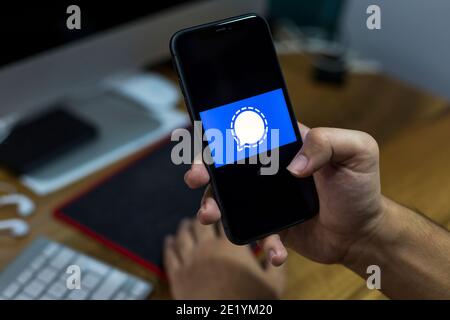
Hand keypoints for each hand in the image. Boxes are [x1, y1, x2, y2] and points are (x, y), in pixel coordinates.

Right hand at [184, 123, 385, 265]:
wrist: (362, 234)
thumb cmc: (362, 189)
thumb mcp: (358, 152)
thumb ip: (328, 142)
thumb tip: (293, 165)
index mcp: (287, 145)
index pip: (250, 131)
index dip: (224, 131)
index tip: (206, 137)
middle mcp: (271, 169)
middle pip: (228, 164)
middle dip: (205, 167)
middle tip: (196, 176)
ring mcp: (267, 198)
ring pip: (230, 198)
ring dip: (213, 204)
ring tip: (209, 215)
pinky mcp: (270, 224)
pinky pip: (253, 231)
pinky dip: (260, 242)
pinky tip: (275, 250)